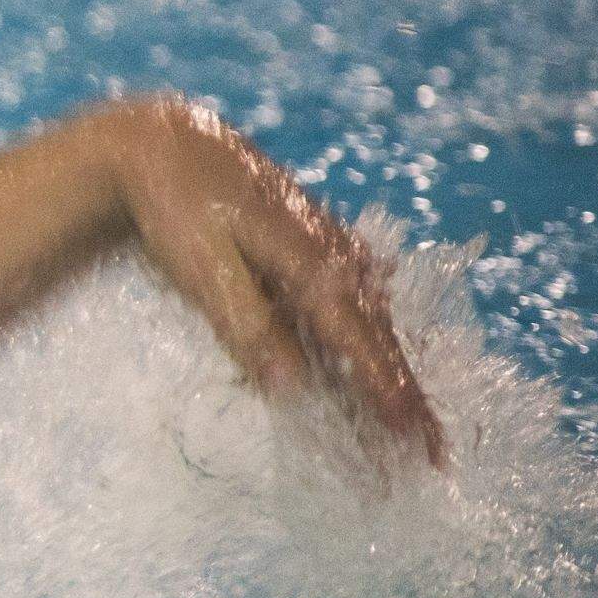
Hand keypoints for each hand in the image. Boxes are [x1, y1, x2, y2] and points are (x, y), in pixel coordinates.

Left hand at [95, 94, 447, 466]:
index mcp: (313, 265)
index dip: (390, 396)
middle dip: (406, 397)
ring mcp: (329, 244)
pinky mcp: (314, 241)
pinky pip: (352, 298)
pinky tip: (373, 357)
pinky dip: (364, 335)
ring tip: (411, 421)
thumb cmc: (176, 207)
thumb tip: (292, 388)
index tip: (416, 442)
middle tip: (433, 455)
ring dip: (390, 370)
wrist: (163, 142)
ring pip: (370, 319)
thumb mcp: (202, 269)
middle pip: (380, 338)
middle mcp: (335, 254)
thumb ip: (247, 326)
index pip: (362, 346)